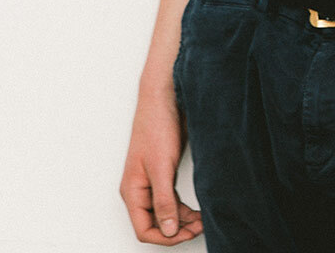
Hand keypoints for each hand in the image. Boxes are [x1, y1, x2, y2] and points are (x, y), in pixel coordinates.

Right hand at [120, 86, 202, 244]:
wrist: (165, 98)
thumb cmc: (156, 126)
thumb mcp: (161, 167)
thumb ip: (163, 200)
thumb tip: (168, 230)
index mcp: (132, 191)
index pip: (144, 229)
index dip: (165, 237)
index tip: (186, 234)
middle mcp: (140, 189)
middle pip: (156, 223)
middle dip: (177, 229)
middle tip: (200, 226)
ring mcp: (152, 181)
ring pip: (166, 212)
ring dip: (183, 219)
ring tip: (202, 218)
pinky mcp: (164, 172)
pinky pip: (172, 199)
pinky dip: (185, 207)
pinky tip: (197, 208)